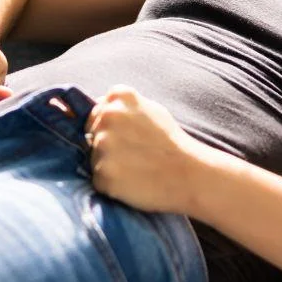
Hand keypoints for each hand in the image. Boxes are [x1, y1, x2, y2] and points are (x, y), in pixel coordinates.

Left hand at [84, 85, 203, 214]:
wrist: (189, 175)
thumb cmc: (173, 144)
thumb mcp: (152, 110)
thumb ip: (125, 108)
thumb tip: (103, 112)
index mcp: (119, 97)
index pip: (97, 110)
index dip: (110, 127)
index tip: (128, 138)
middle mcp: (107, 117)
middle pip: (91, 133)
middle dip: (106, 144)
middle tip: (133, 155)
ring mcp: (103, 146)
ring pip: (92, 157)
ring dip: (108, 165)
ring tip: (134, 169)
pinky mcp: (102, 173)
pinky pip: (98, 179)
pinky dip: (110, 184)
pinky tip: (132, 183)